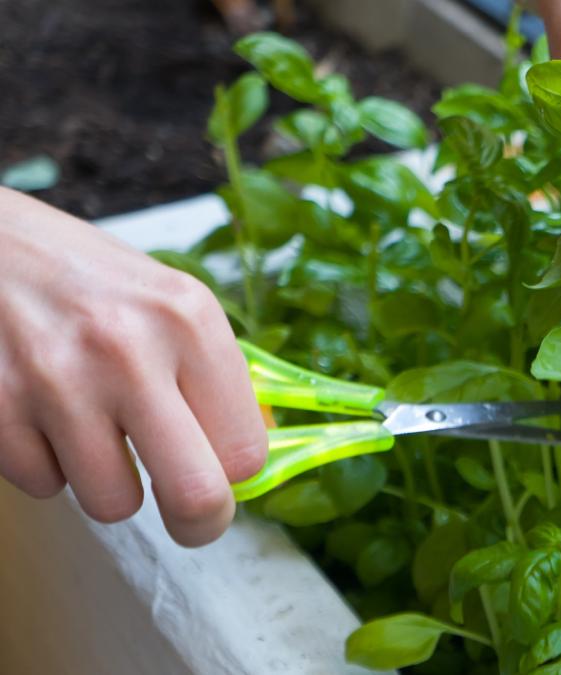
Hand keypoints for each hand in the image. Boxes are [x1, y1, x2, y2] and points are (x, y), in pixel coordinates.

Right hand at [0, 188, 266, 546]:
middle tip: (192, 517)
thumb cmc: (86, 278)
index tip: (224, 471)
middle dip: (200, 522)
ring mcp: (56, 382)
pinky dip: (49, 464)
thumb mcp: (170, 303)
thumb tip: (260, 458)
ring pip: (114, 504)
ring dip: (109, 482)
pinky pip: (45, 486)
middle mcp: (127, 349)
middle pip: (197, 495)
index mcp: (187, 319)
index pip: (246, 448)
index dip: (237, 474)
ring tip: (97, 430)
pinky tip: (44, 414)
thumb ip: (217, 377)